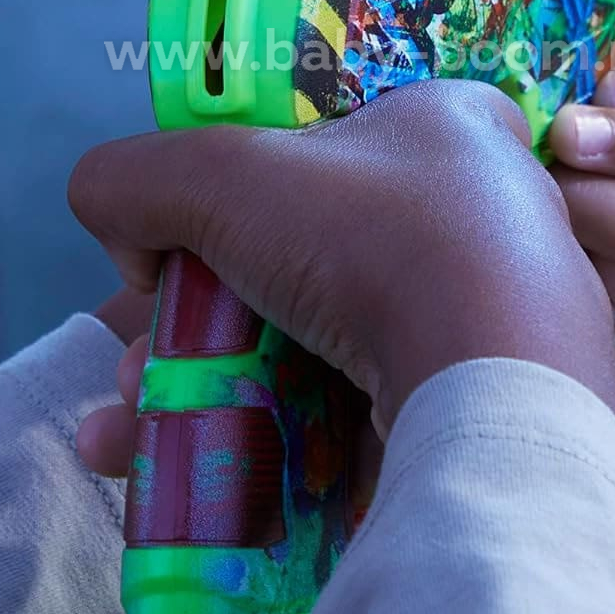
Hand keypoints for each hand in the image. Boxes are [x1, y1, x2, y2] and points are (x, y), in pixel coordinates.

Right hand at [69, 81, 614, 470]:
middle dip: (189, 325)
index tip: (178, 250)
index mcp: (452, 128)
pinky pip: (349, 424)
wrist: (490, 388)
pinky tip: (179, 486)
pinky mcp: (472, 415)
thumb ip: (134, 178)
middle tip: (134, 368)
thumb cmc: (373, 240)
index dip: (237, 192)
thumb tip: (124, 241)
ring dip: (200, 398)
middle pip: (302, 262)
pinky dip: (262, 451)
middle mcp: (479, 220)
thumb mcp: (223, 173)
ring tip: (126, 441)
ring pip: (312, 355)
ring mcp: (483, 324)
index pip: (329, 140)